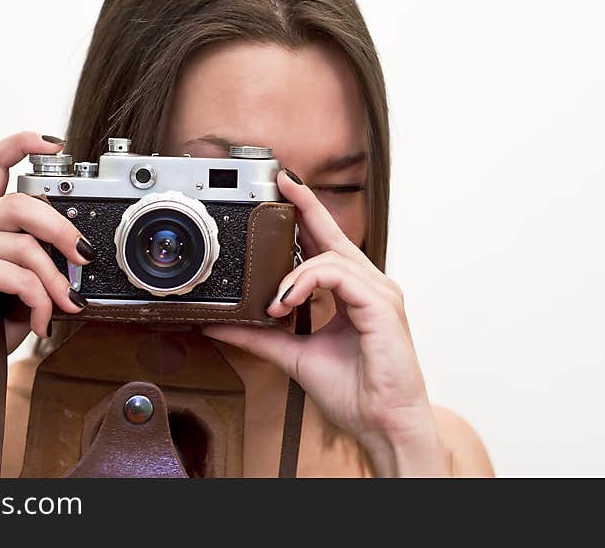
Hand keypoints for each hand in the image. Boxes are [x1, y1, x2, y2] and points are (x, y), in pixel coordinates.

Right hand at [0, 132, 93, 383]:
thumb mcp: (20, 280)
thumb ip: (38, 253)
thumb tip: (80, 247)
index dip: (22, 144)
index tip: (53, 143)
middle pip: (23, 203)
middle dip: (63, 230)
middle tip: (85, 255)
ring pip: (27, 244)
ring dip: (55, 279)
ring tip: (64, 303)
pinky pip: (22, 275)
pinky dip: (42, 300)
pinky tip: (41, 320)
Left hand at [202, 170, 449, 475]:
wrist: (384, 425)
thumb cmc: (355, 393)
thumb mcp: (294, 356)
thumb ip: (260, 336)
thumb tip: (221, 324)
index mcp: (354, 295)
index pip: (327, 245)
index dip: (306, 215)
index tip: (282, 192)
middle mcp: (370, 287)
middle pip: (334, 235)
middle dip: (306, 205)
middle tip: (280, 181)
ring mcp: (379, 293)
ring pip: (331, 255)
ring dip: (293, 272)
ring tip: (274, 302)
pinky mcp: (381, 306)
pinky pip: (338, 276)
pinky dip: (306, 282)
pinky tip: (286, 300)